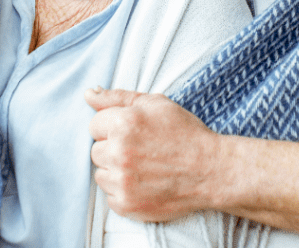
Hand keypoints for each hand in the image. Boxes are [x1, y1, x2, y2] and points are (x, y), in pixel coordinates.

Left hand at [86, 87, 221, 220]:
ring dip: (116, 171)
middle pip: (95, 151)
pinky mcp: (127, 204)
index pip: (94, 125)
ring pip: (100, 175)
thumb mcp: (155, 103)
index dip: (113, 127)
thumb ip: (117, 97)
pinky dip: (124, 191)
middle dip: (113, 149)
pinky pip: (110, 197)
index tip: (133, 132)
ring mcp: (122, 181)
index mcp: (123, 123)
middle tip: (140, 149)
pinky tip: (145, 183)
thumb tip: (88, 94)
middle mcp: (119, 152)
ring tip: (143, 167)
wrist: (210, 170)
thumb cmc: (184, 132)